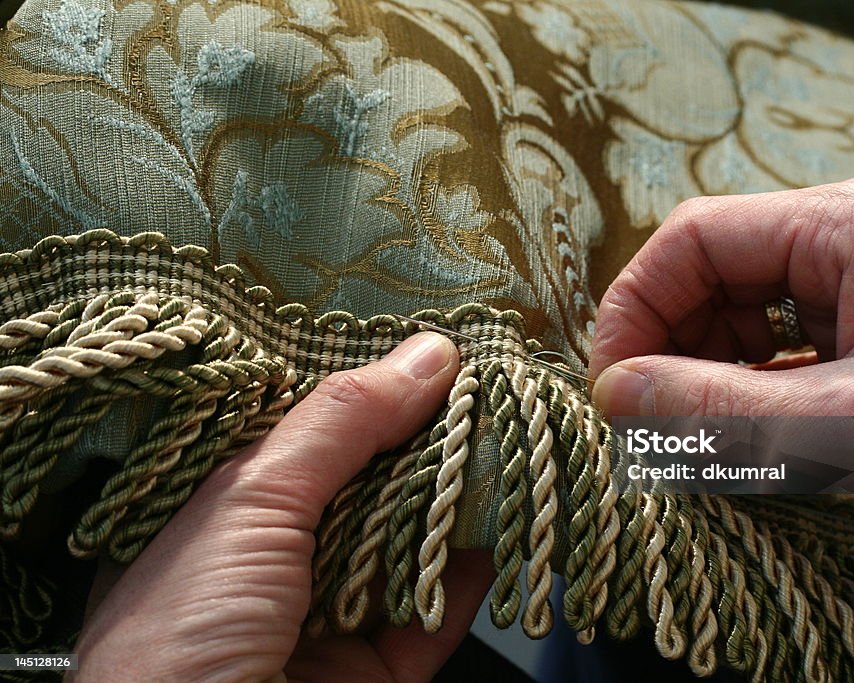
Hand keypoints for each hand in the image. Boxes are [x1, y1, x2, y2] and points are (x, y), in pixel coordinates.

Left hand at [72, 332, 493, 681]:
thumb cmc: (182, 631)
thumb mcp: (250, 500)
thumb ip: (341, 424)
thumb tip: (429, 354)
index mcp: (225, 508)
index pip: (308, 429)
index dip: (370, 387)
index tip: (435, 347)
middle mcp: (279, 555)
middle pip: (370, 479)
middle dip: (428, 436)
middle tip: (493, 382)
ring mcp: (331, 613)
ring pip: (410, 537)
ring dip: (461, 495)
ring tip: (514, 434)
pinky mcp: (379, 669)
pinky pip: (438, 608)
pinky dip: (475, 567)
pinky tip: (509, 518)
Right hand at [589, 172, 853, 558]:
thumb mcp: (852, 427)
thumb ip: (721, 407)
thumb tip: (614, 394)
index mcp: (849, 224)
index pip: (697, 238)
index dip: (636, 306)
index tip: (610, 385)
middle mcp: (850, 238)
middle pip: (713, 274)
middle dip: (668, 346)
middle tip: (644, 423)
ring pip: (739, 316)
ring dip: (702, 375)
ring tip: (690, 440)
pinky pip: (777, 351)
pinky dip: (744, 394)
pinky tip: (736, 439)